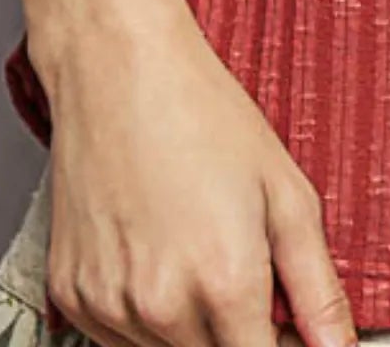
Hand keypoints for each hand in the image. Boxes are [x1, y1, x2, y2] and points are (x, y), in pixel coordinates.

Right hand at [29, 0, 357, 346]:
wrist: (119, 70)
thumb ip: (318, 288)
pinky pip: (119, 337)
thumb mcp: (286, 192)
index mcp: (226, 285)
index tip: (285, 327)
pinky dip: (146, 314)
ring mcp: (108, 307)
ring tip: (197, 245)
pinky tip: (157, 251)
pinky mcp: (71, 296)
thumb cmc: (206, 118)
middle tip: (246, 269)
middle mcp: (162, 310)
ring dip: (192, 328)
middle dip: (241, 334)